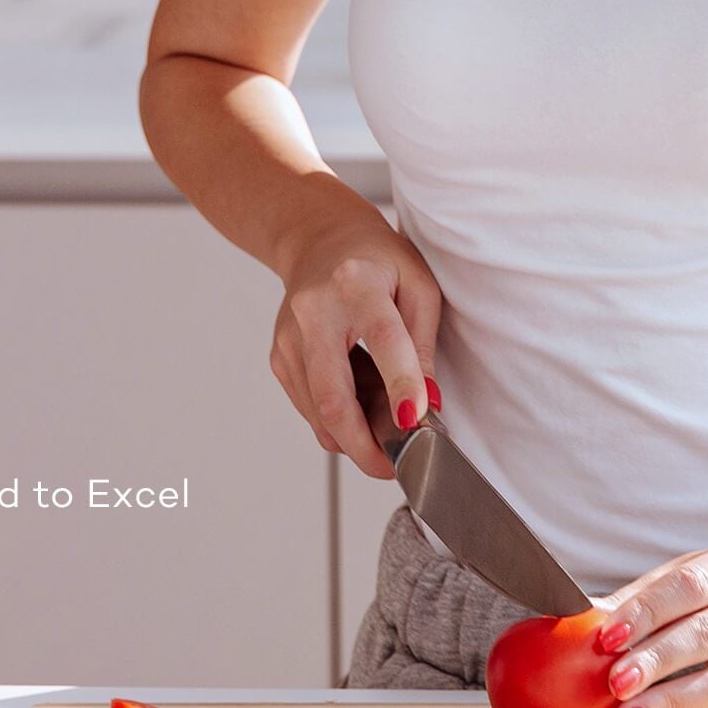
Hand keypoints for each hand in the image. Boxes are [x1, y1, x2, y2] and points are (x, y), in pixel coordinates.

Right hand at [265, 226, 442, 478]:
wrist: (319, 239)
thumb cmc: (379, 263)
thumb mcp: (418, 287)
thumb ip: (424, 345)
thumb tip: (428, 405)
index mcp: (357, 284)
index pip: (384, 341)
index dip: (402, 385)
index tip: (417, 422)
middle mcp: (314, 312)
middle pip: (334, 396)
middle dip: (364, 445)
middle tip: (393, 468)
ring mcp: (289, 338)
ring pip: (319, 412)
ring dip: (355, 435)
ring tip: (383, 423)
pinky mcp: (279, 358)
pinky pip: (310, 407)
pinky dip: (338, 419)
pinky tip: (359, 401)